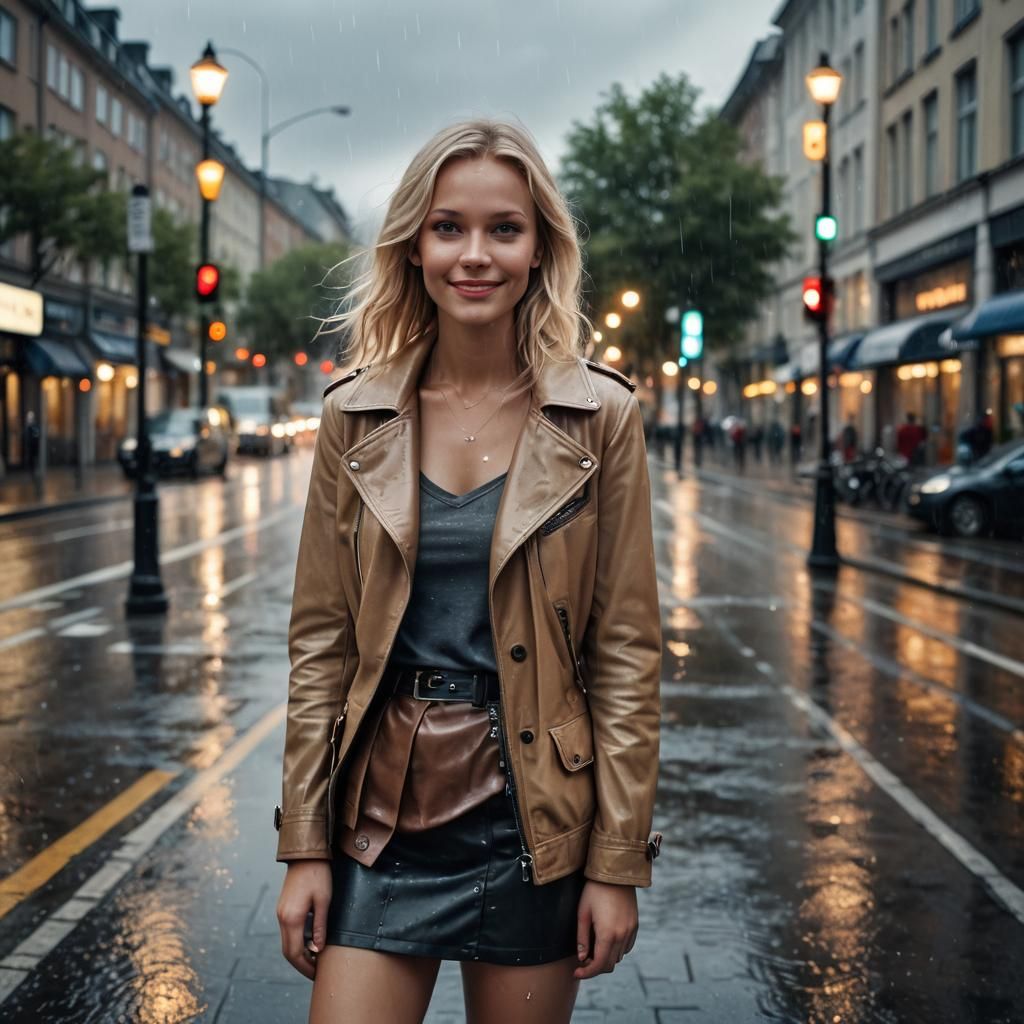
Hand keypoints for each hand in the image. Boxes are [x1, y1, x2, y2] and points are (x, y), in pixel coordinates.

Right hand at [276, 859, 331, 979]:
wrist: (305, 854)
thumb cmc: (318, 875)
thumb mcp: (324, 900)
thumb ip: (319, 926)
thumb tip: (318, 949)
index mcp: (292, 918)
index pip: (295, 953)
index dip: (305, 966)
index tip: (317, 974)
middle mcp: (282, 918)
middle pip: (288, 951)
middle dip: (301, 964)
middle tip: (315, 972)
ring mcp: (280, 913)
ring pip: (286, 943)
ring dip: (298, 954)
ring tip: (315, 960)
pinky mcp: (283, 909)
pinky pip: (287, 932)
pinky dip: (296, 943)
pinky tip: (309, 944)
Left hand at [574, 880, 637, 979]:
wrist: (615, 873)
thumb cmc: (595, 891)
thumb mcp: (583, 913)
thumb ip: (582, 938)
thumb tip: (582, 958)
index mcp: (607, 934)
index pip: (599, 965)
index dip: (587, 973)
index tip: (577, 972)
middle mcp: (622, 935)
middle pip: (610, 964)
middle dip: (595, 967)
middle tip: (583, 960)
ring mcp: (630, 931)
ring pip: (619, 956)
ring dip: (606, 958)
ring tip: (594, 948)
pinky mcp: (635, 925)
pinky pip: (627, 946)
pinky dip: (617, 949)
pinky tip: (607, 940)